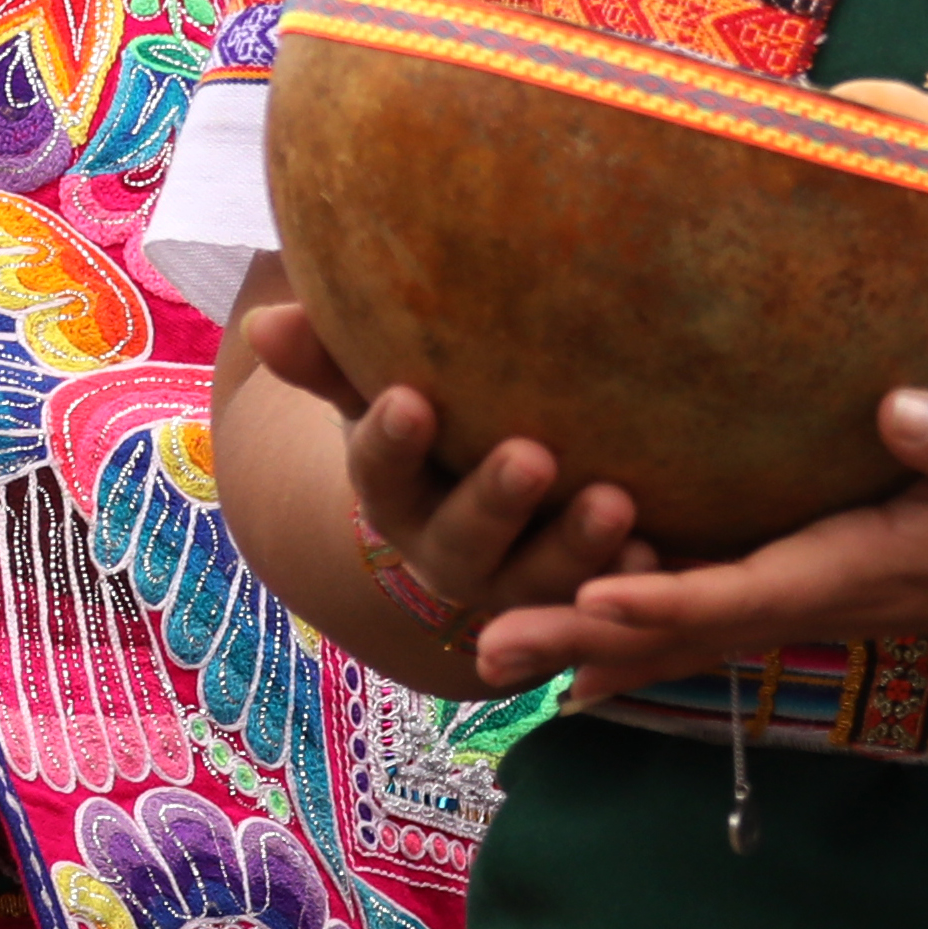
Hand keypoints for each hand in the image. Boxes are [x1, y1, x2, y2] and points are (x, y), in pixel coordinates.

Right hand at [232, 299, 655, 683]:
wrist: (478, 511)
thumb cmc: (435, 421)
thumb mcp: (382, 390)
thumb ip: (333, 359)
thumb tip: (264, 320)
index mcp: (397, 497)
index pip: (382, 473)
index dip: (391, 441)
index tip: (409, 399)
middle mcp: (450, 553)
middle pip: (464, 542)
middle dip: (495, 503)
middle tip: (533, 457)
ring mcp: (515, 587)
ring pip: (539, 582)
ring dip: (576, 548)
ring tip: (617, 503)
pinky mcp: (577, 602)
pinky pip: (601, 607)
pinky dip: (631, 585)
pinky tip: (662, 553)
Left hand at [499, 387, 927, 701]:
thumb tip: (901, 409)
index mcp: (864, 567)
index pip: (750, 592)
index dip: (669, 602)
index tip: (592, 600)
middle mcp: (823, 598)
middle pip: (689, 634)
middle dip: (588, 642)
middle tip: (485, 654)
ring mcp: (814, 599)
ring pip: (689, 636)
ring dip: (593, 646)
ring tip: (492, 655)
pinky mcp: (813, 580)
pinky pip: (712, 618)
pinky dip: (641, 636)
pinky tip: (583, 647)